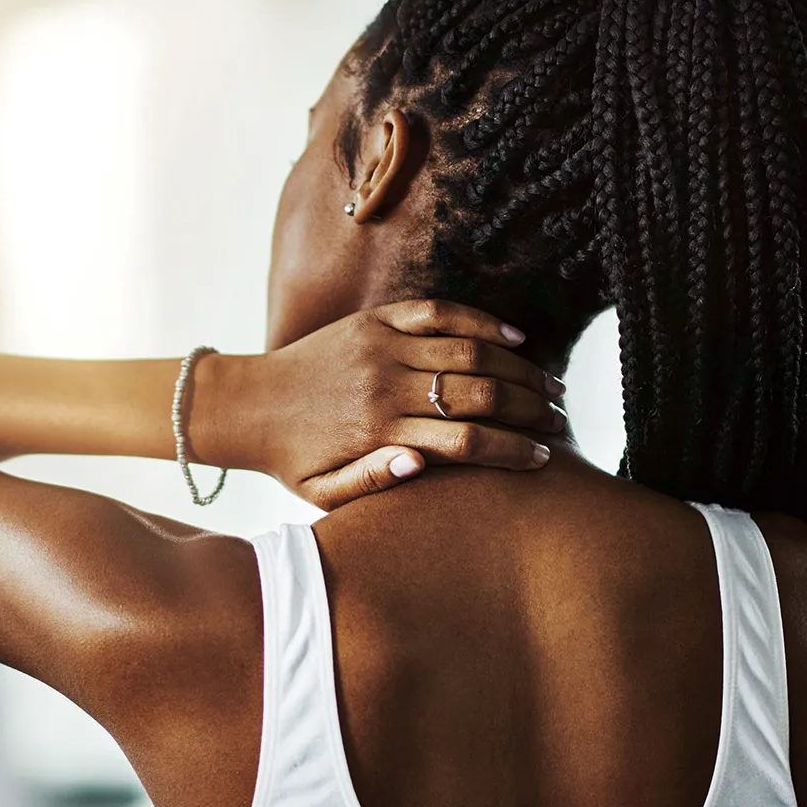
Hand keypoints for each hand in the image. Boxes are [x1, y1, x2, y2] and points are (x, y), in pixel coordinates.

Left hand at [196, 300, 566, 510]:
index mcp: (378, 433)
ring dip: (517, 367)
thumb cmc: (293, 460)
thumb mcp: (324, 493)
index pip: (465, 442)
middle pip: (477, 393)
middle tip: (558, 419)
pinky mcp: (374, 320)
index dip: (511, 450)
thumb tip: (422, 466)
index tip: (543, 458)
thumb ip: (373, 485)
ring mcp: (381, 346)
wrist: (249, 405)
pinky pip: (438, 312)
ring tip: (549, 386)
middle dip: (527, 407)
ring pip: (468, 350)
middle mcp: (385, 385)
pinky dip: (481, 321)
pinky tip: (516, 336)